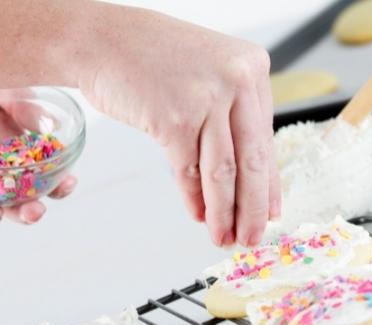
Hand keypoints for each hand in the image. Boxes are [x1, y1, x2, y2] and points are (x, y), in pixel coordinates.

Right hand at [78, 4, 279, 246]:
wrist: (101, 40)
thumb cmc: (150, 58)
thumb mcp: (207, 75)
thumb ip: (230, 116)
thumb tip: (243, 178)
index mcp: (253, 68)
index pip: (266, 139)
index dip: (268, 183)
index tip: (270, 212)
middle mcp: (237, 80)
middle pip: (251, 160)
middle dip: (252, 208)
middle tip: (251, 237)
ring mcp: (206, 99)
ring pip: (222, 171)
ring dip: (223, 212)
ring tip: (223, 237)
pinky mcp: (174, 119)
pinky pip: (189, 171)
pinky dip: (194, 198)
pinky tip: (198, 215)